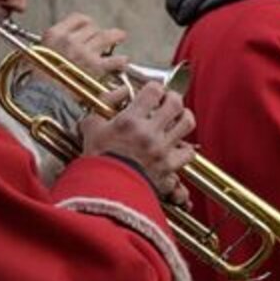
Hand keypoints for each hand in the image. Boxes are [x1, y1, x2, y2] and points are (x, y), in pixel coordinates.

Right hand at [44, 12, 129, 79]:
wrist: (44, 100)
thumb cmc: (39, 83)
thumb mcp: (38, 57)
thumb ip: (52, 47)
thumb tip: (60, 47)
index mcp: (54, 35)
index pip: (77, 19)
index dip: (86, 23)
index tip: (89, 28)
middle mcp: (70, 40)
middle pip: (93, 28)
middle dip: (99, 33)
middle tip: (104, 37)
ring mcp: (84, 52)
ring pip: (107, 37)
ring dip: (116, 36)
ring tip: (121, 36)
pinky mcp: (96, 68)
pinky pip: (115, 59)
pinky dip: (120, 61)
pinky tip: (122, 62)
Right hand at [79, 79, 195, 205]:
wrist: (105, 192)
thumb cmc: (97, 161)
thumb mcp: (91, 126)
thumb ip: (104, 103)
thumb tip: (120, 91)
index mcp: (130, 121)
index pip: (154, 91)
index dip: (155, 88)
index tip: (152, 92)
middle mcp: (149, 133)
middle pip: (175, 103)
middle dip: (173, 98)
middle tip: (168, 101)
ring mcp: (162, 150)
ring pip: (187, 123)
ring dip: (184, 118)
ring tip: (178, 119)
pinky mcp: (169, 167)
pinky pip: (188, 152)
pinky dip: (185, 148)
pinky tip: (177, 146)